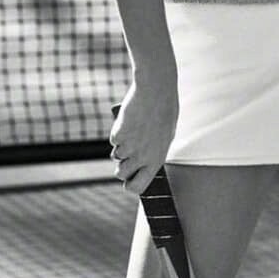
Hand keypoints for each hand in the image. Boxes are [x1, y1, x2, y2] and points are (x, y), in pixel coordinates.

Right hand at [109, 73, 178, 194]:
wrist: (156, 90)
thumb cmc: (164, 110)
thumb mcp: (165, 135)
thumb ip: (154, 151)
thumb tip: (141, 162)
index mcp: (157, 159)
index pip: (138, 186)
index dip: (131, 185)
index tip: (129, 180)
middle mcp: (142, 157)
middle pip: (121, 173)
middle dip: (121, 165)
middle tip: (126, 153)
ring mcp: (129, 146)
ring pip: (115, 156)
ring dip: (120, 146)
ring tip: (132, 131)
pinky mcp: (118, 135)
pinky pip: (114, 139)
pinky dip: (118, 132)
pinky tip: (129, 121)